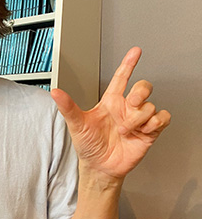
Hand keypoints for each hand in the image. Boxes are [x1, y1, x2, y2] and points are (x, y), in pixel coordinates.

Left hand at [50, 47, 170, 178]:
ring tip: (125, 129)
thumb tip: (55, 92)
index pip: (121, 78)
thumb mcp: (76, 125)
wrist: (100, 167)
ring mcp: (138, 119)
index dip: (128, 63)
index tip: (135, 51)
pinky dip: (155, 123)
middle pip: (143, 86)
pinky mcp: (149, 132)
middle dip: (140, 92)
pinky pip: (163, 118)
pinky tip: (142, 131)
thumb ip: (67, 107)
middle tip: (129, 105)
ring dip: (138, 118)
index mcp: (110, 102)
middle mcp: (126, 108)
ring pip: (150, 105)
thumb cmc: (89, 145)